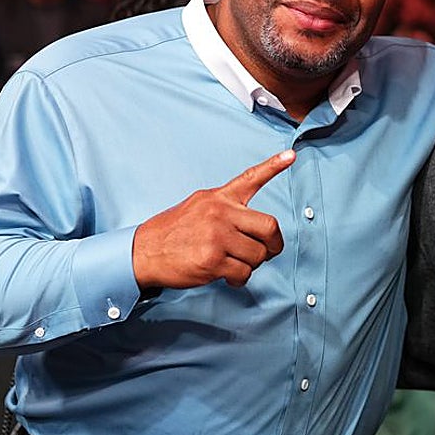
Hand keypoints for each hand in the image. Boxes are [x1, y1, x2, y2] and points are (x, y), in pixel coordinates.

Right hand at [132, 150, 294, 289]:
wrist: (143, 251)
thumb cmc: (172, 232)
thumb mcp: (198, 207)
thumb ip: (225, 211)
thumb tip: (252, 228)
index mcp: (218, 198)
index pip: (250, 178)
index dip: (273, 166)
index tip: (291, 155)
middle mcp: (220, 213)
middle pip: (270, 227)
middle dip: (273, 245)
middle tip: (267, 251)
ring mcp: (217, 236)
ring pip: (258, 255)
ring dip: (251, 265)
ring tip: (234, 264)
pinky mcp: (212, 259)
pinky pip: (244, 273)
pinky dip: (239, 279)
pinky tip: (226, 275)